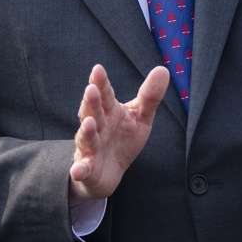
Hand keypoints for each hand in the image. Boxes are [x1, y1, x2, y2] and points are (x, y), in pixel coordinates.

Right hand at [70, 64, 168, 201]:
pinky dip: (79, 169)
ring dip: (86, 131)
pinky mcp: (87, 168)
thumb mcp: (141, 117)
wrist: (110, 172)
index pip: (105, 94)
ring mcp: (89, 147)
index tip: (98, 69)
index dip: (101, 83)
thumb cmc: (123, 139)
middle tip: (91, 90)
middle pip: (92, 112)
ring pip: (86, 138)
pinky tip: (78, 170)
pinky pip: (82, 169)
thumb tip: (163, 69)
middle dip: (91, 102)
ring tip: (88, 123)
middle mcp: (97, 127)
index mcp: (109, 112)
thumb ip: (150, 95)